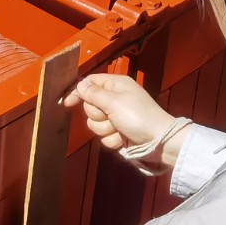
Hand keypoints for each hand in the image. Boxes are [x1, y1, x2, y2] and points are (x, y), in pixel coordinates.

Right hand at [62, 74, 183, 169]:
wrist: (159, 141)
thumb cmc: (138, 116)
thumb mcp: (114, 102)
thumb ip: (94, 93)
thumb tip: (79, 83)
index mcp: (116, 85)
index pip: (90, 83)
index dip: (78, 92)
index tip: (67, 103)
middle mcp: (115, 99)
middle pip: (90, 106)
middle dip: (98, 115)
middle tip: (110, 117)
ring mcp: (117, 117)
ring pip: (95, 124)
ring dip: (106, 129)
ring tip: (119, 130)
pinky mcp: (118, 132)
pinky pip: (104, 136)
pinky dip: (113, 139)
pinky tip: (123, 139)